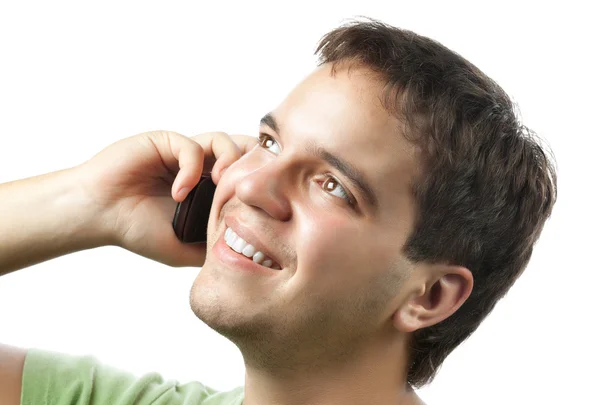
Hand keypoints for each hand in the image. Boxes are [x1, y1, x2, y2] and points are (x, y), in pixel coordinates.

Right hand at [77, 130, 256, 266]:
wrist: (99, 216)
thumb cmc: (136, 230)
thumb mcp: (183, 248)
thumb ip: (212, 246)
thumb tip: (247, 253)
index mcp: (208, 190)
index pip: (243, 177)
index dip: (256, 184)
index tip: (261, 203)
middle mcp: (199, 168)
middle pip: (241, 152)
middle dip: (251, 165)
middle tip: (250, 185)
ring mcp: (183, 154)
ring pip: (222, 142)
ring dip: (227, 162)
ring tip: (219, 186)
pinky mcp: (166, 142)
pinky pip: (192, 147)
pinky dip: (191, 170)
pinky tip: (179, 193)